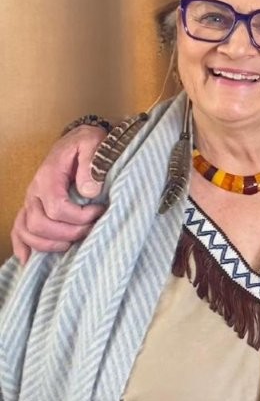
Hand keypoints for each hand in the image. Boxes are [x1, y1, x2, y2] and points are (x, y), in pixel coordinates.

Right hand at [11, 126, 107, 262]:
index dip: (79, 217)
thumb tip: (90, 192)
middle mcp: (34, 191)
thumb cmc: (87, 143)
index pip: (57, 207)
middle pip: (40, 224)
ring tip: (73, 242)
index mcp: (49, 177)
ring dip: (50, 243)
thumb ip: (91, 164)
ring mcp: (30, 201)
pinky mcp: (32, 208)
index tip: (100, 212)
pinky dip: (22, 246)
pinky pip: (18, 230)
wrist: (77, 140)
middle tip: (91, 229)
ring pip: (28, 231)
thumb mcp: (92, 143)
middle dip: (68, 232)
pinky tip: (29, 260)